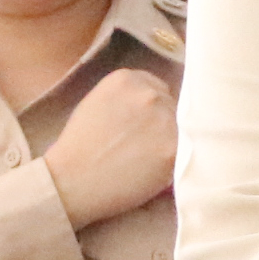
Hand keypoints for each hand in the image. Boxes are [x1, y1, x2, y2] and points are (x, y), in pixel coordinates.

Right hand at [45, 69, 178, 226]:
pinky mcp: (174, 149)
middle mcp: (149, 94)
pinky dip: (175, 161)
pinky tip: (157, 169)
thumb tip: (155, 104)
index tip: (142, 125)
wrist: (72, 181)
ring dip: (170, 141)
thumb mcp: (96, 102)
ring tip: (147, 160)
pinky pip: (186, 150)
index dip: (152, 109)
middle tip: (143, 146)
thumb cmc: (78, 146)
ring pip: (183, 127)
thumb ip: (127, 97)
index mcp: (127, 78)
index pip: (157, 87)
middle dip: (162, 123)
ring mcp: (164, 120)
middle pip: (172, 105)